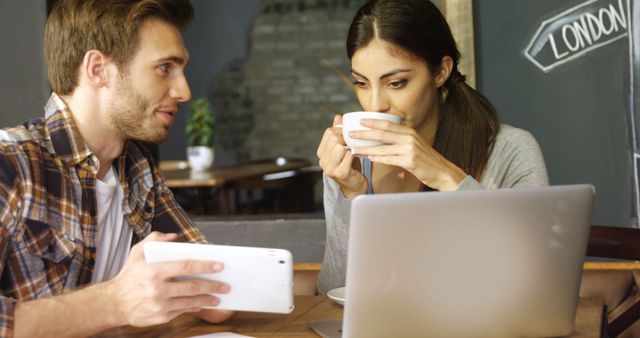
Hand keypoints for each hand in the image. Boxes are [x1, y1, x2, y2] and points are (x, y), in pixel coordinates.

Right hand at [104, 232, 230, 326]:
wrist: (114, 302)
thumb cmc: (129, 275)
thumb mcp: (137, 252)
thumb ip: (156, 239)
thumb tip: (175, 237)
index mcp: (153, 271)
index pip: (185, 266)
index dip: (204, 266)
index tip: (219, 265)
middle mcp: (157, 289)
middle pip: (192, 286)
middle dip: (212, 285)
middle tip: (226, 285)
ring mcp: (159, 305)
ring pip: (190, 302)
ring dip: (207, 299)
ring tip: (219, 296)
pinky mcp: (160, 317)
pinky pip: (182, 311)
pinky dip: (194, 307)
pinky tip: (203, 303)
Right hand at [317, 114, 367, 197]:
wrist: (354, 185)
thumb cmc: (349, 164)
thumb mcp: (342, 147)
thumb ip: (339, 133)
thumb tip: (338, 117)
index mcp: (321, 153)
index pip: (328, 133)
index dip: (340, 130)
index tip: (348, 134)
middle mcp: (322, 161)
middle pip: (334, 138)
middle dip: (345, 137)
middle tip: (353, 142)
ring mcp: (330, 168)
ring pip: (340, 146)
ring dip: (350, 146)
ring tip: (354, 149)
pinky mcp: (340, 173)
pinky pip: (348, 156)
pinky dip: (354, 154)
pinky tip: (356, 156)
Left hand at [350, 118, 466, 190]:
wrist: (443, 173)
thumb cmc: (427, 160)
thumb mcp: (415, 145)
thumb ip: (400, 140)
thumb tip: (382, 138)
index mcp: (409, 131)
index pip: (387, 123)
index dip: (372, 121)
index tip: (359, 120)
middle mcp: (409, 137)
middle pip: (382, 133)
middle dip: (364, 133)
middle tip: (350, 133)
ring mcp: (410, 149)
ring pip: (383, 147)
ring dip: (367, 149)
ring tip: (354, 149)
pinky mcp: (410, 161)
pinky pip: (390, 159)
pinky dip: (378, 159)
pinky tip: (369, 159)